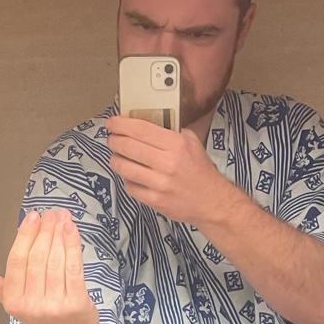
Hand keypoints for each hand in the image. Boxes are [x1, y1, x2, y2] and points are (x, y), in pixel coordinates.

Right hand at [0, 209, 98, 323]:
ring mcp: (56, 305)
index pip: (16, 262)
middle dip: (44, 231)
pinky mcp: (77, 303)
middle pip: (37, 259)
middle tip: (50, 213)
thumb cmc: (39, 315)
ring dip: (59, 234)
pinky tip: (72, 229)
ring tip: (61, 216)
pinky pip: (74, 268)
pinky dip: (73, 245)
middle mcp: (32, 305)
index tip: (32, 217)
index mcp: (13, 301)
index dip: (24, 237)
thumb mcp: (10, 300)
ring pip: (56, 261)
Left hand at [106, 115, 228, 226]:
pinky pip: (130, 187)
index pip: (141, 129)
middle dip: (114, 140)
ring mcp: (160, 184)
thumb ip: (170, 131)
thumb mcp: (191, 142)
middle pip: (128, 146)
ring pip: (124, 167)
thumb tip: (144, 123)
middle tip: (112, 139)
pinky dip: (127, 179)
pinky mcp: (154, 200)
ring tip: (117, 156)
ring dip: (116, 159)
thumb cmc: (200, 170)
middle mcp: (167, 163)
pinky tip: (131, 175)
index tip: (112, 122)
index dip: (121, 124)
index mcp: (176, 144)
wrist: (211, 201)